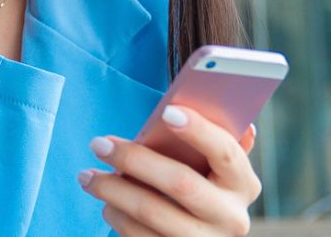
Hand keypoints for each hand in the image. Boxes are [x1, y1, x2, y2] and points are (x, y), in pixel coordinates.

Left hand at [78, 106, 260, 235]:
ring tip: (87, 175)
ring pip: (151, 211)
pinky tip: (106, 202)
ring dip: (112, 189)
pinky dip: (116, 215)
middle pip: (180, 183)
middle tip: (99, 143)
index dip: (199, 131)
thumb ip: (211, 141)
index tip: (167, 112)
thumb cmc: (200, 189)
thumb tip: (203, 106)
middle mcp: (231, 217)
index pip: (226, 152)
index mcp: (243, 184)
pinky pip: (139, 236)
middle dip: (134, 159)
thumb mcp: (213, 169)